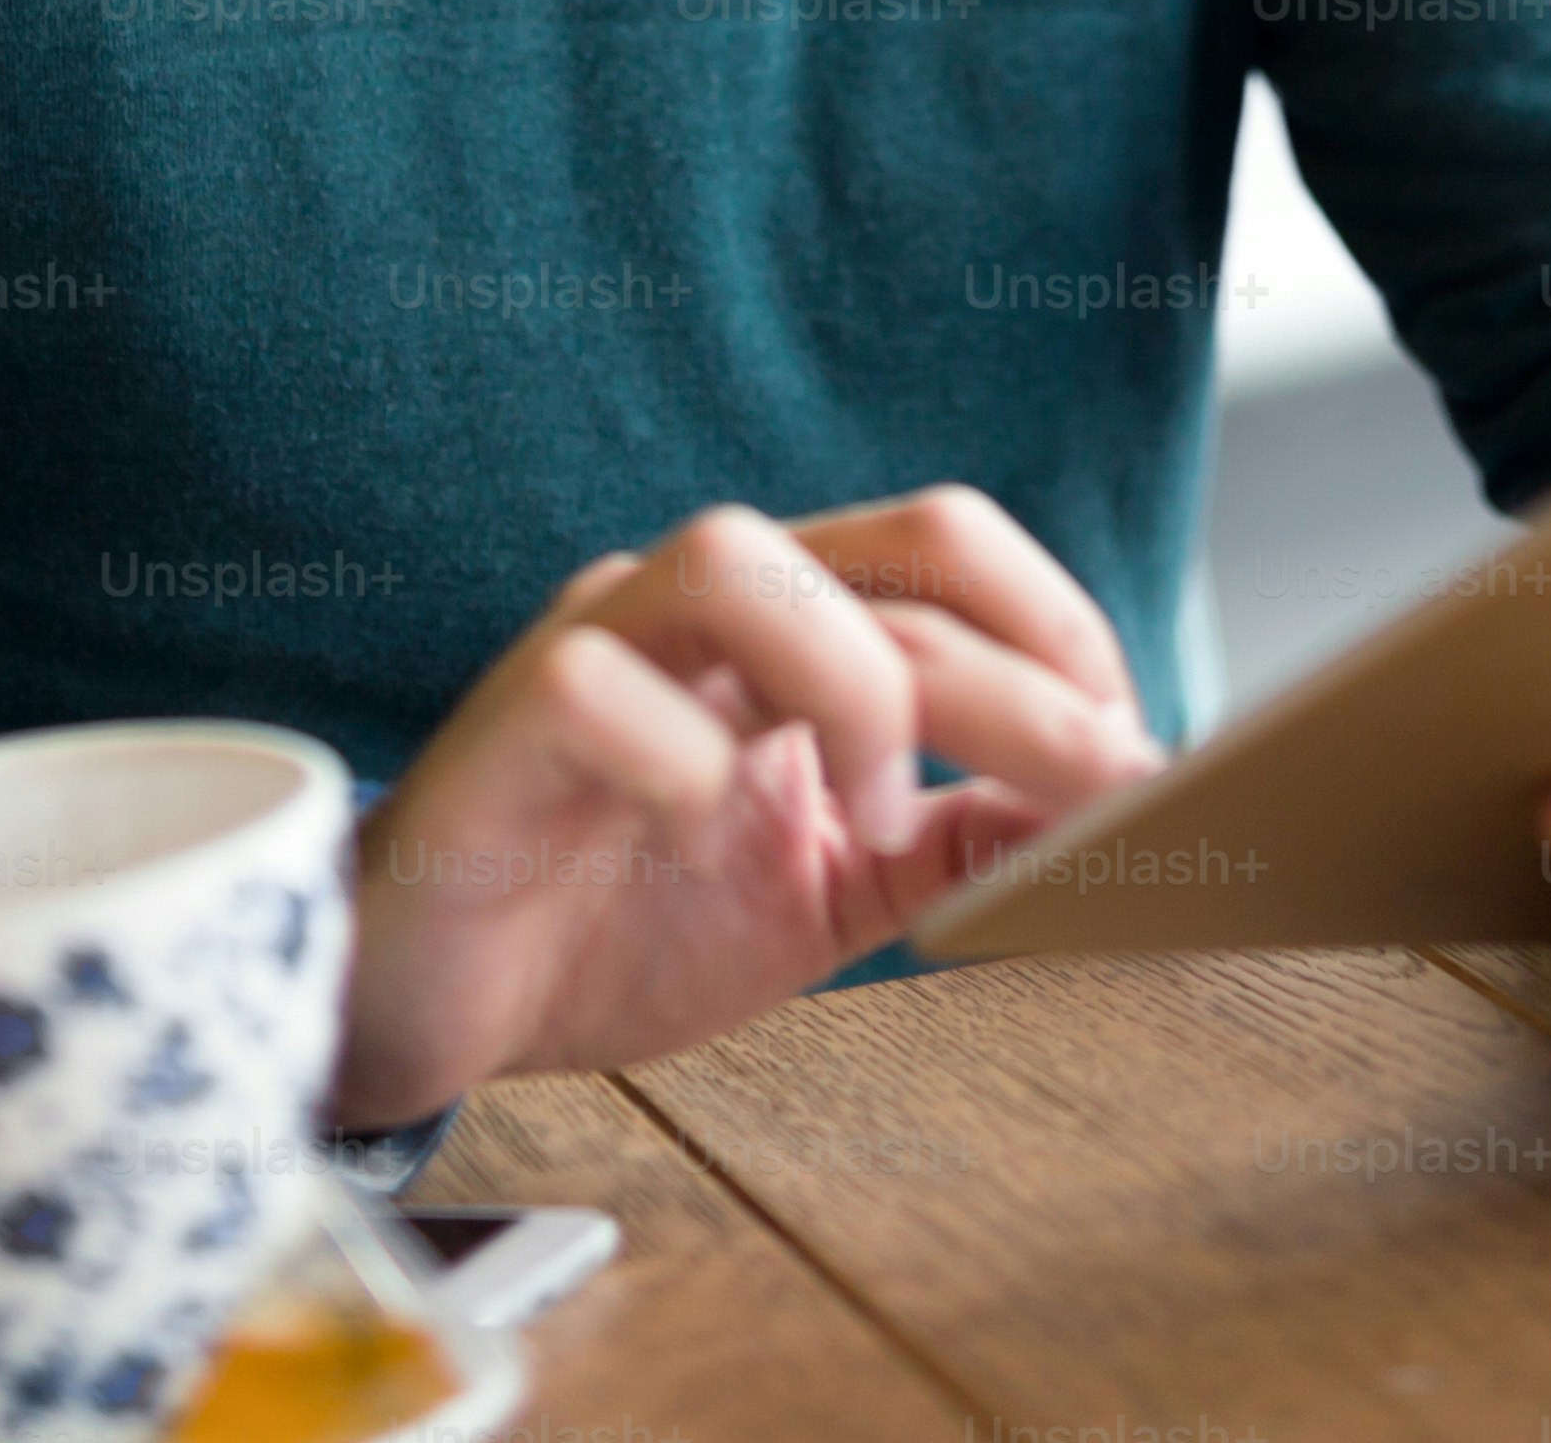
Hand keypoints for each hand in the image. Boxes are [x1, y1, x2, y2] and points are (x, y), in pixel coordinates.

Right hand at [331, 485, 1162, 1127]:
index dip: (1061, 635)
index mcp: (778, 627)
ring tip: (871, 814)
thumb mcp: (827, 894)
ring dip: (849, 684)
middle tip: (1096, 786)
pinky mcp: (500, 729)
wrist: (419, 1002)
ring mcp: (590, 648)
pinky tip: (713, 837)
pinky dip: (685, 760)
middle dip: (1021, 672)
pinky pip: (596, 687)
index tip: (1131, 761)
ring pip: (736, 557)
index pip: (944, 550)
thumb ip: (952, 842)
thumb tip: (1107, 809)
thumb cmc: (609, 927)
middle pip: (885, 549)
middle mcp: (689, 606)